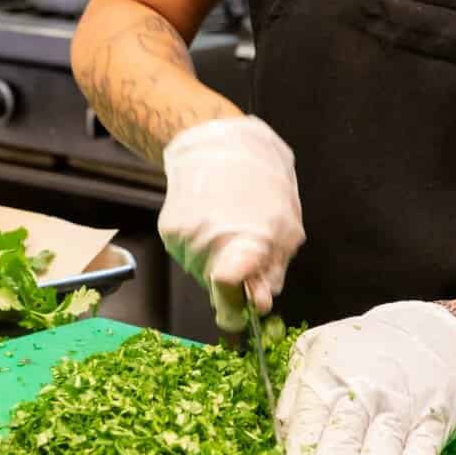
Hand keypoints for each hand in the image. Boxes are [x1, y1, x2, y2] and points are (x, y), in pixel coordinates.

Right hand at [158, 115, 304, 331]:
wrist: (215, 141)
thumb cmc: (261, 178)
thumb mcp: (286, 224)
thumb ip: (273, 269)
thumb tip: (261, 303)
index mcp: (245, 240)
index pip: (228, 290)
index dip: (236, 311)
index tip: (245, 313)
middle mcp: (209, 242)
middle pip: (217, 291)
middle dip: (233, 284)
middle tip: (246, 253)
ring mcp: (185, 238)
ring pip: (201, 274)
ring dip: (216, 264)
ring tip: (227, 226)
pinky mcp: (169, 232)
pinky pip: (187, 256)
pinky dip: (200, 249)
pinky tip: (210, 221)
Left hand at [276, 301, 455, 454]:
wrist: (427, 332)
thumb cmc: (361, 347)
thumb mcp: (315, 349)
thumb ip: (294, 393)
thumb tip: (280, 435)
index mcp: (328, 376)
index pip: (305, 428)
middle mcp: (364, 393)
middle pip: (341, 446)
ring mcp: (400, 410)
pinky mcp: (431, 424)